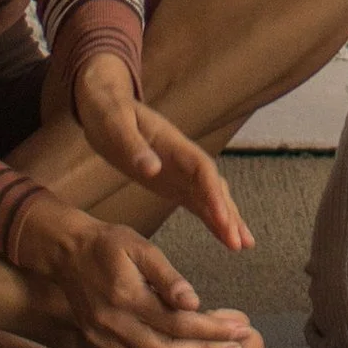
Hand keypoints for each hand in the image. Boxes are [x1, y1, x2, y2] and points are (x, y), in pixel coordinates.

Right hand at [21, 205, 252, 347]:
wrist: (67, 255)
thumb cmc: (108, 246)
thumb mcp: (141, 248)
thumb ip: (168, 277)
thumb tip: (194, 303)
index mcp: (126, 298)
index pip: (178, 324)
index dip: (213, 331)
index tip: (240, 330)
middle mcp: (112, 327)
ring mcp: (103, 344)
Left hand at [72, 53, 252, 252]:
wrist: (104, 103)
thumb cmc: (108, 111)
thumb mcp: (114, 125)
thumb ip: (133, 146)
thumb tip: (153, 169)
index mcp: (173, 144)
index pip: (202, 170)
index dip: (214, 194)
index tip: (222, 219)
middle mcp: (183, 158)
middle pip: (213, 186)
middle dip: (228, 213)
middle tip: (240, 243)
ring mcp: (180, 170)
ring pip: (211, 195)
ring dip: (227, 219)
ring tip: (244, 245)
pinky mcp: (172, 181)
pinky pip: (197, 201)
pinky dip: (212, 218)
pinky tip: (223, 235)